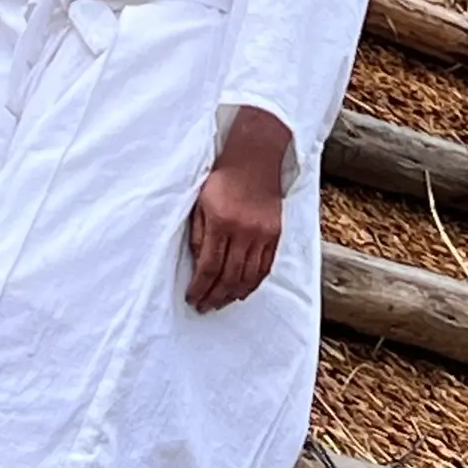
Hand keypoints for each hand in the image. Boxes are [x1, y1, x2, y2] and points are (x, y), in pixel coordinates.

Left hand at [185, 107, 289, 312]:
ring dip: (232, 294)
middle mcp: (243, 231)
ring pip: (248, 276)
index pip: (209, 266)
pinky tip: (242, 291)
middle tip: (205, 307)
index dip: (200, 287)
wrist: (255, 160)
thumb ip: (199, 234)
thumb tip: (199, 265)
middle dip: (214, 296)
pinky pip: (265, 267)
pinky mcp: (275, 234)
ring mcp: (261, 234)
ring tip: (221, 303)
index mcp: (220, 221)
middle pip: (228, 276)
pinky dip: (253, 284)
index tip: (192, 299)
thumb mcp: (201, 202)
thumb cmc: (223, 179)